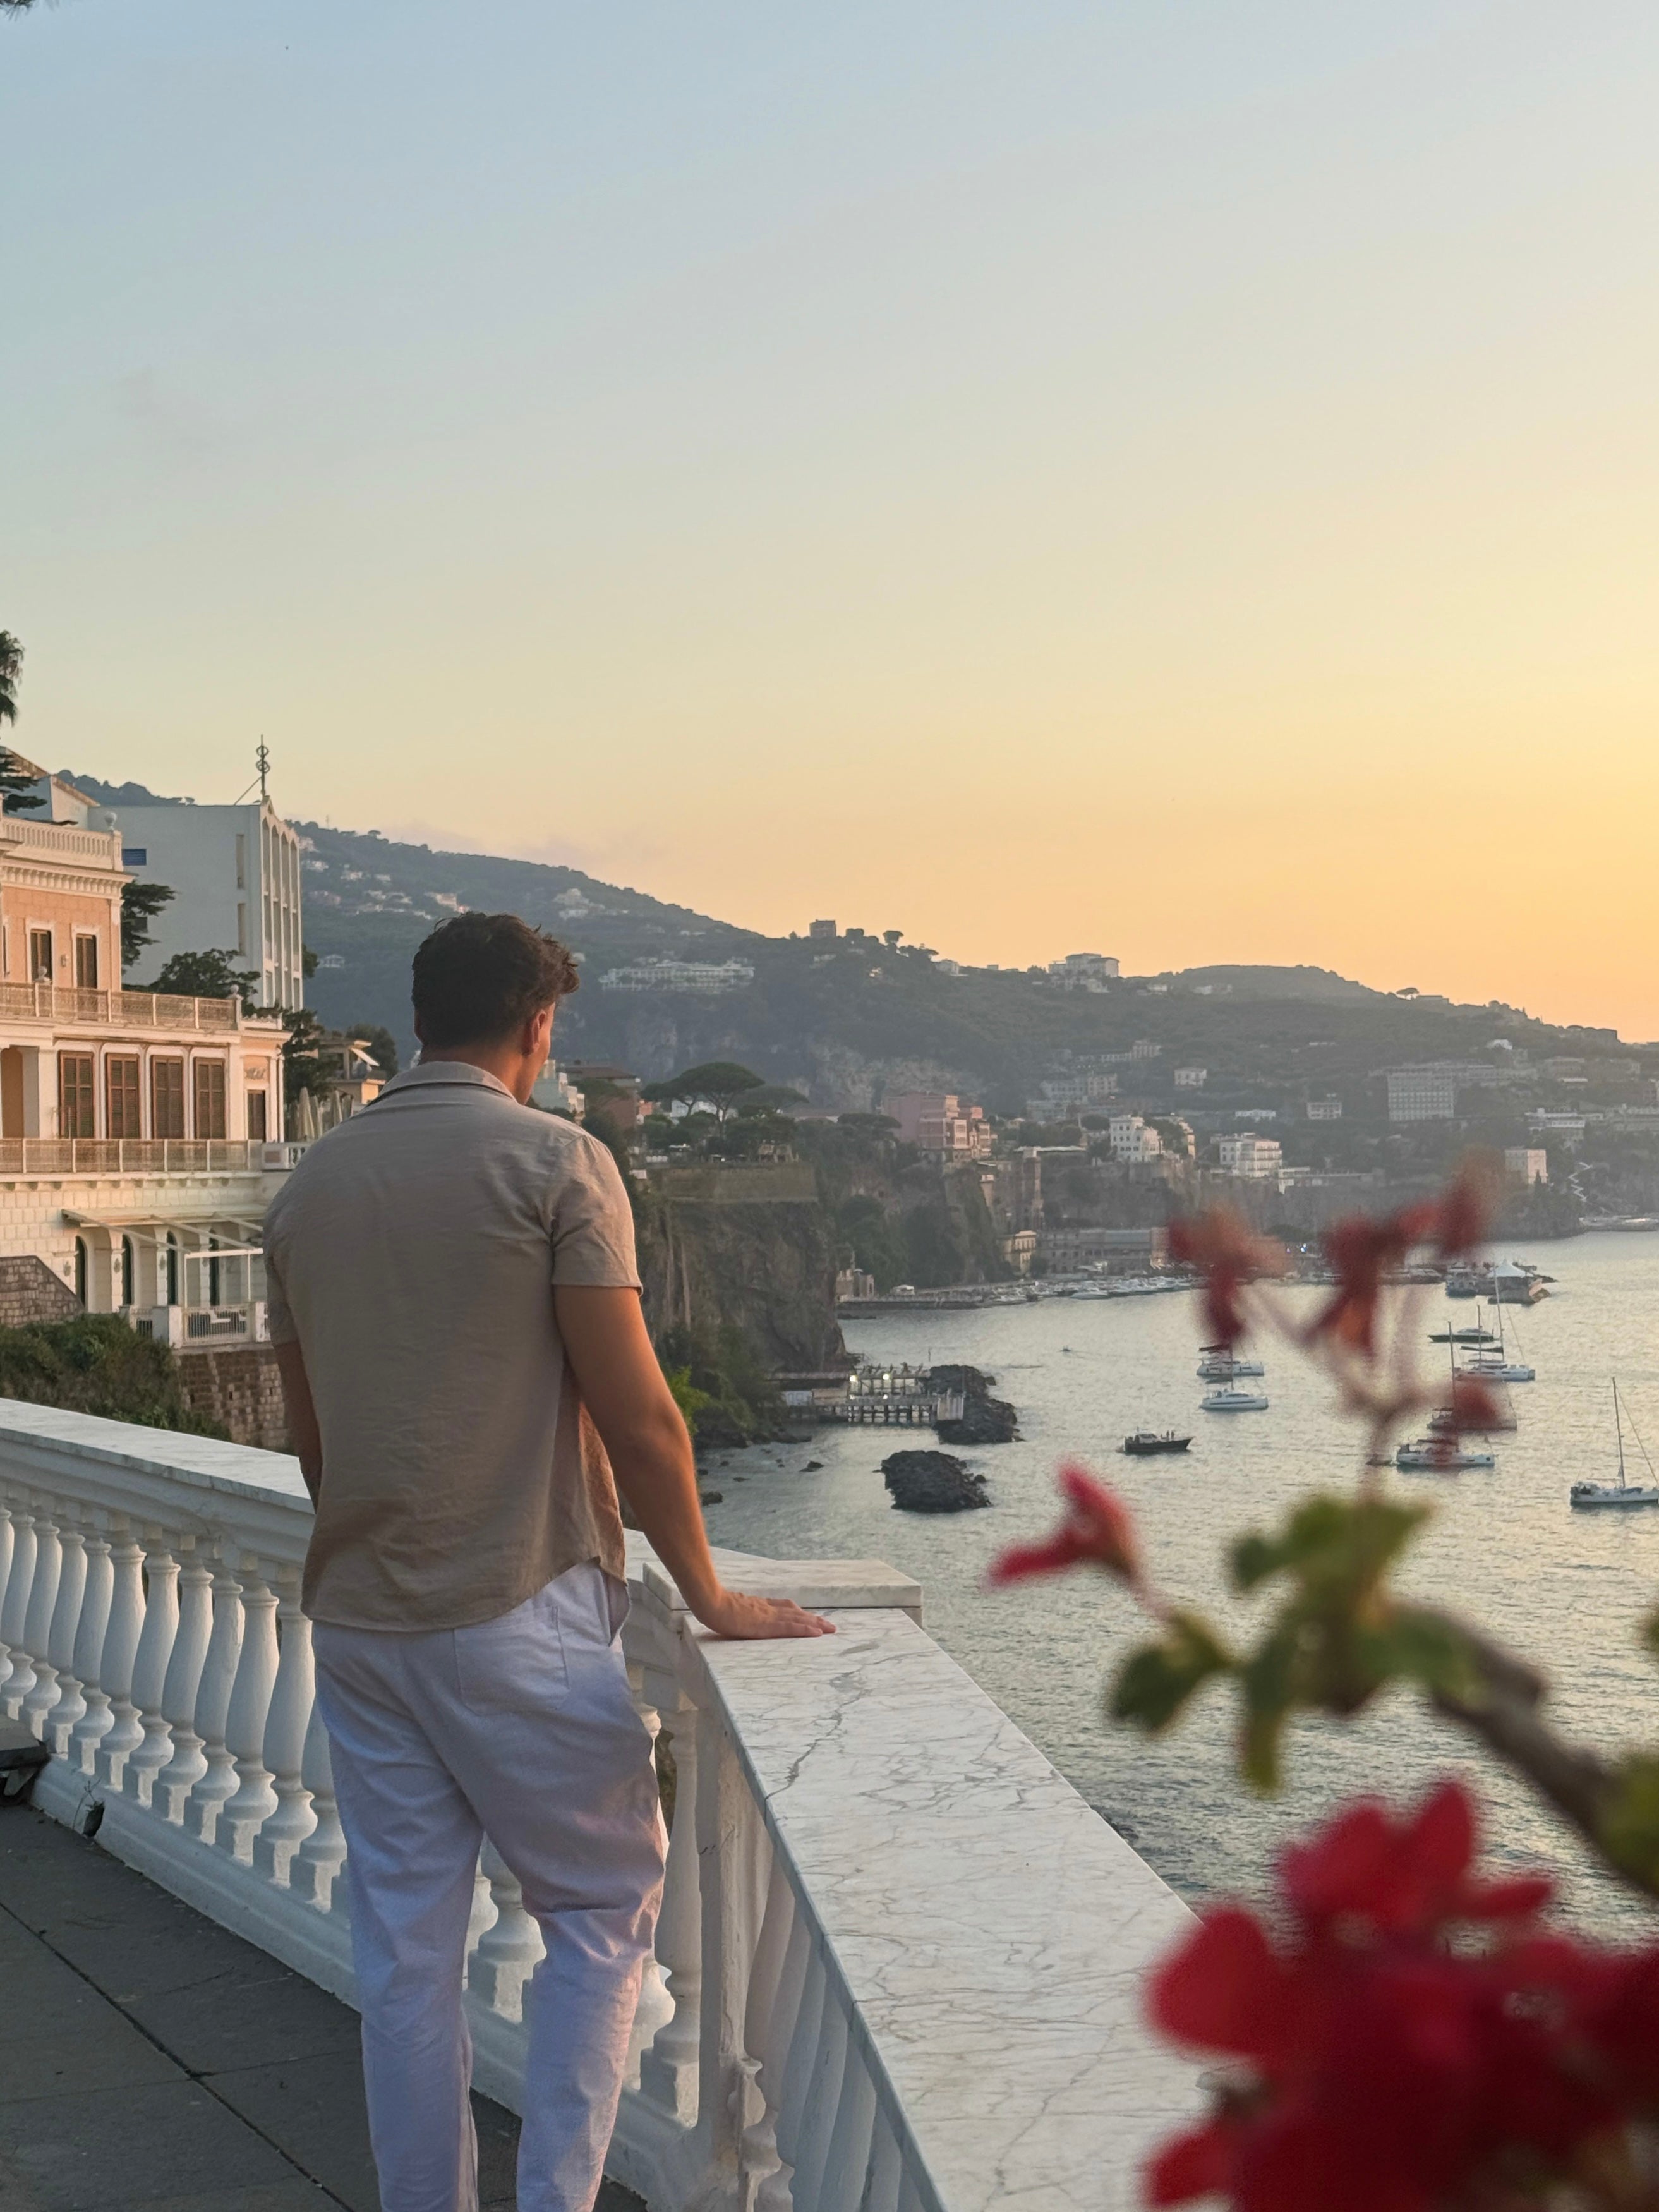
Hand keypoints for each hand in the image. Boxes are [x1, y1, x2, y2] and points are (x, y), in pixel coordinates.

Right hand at [698, 1588, 836, 1639]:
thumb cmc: (712, 1605)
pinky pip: (791, 1628)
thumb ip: (736, 1611)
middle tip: (830, 1625)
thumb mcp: (727, 1608)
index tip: (810, 1616)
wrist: (709, 1601)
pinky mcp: (767, 1625)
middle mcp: (767, 1608)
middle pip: (795, 1612)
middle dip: (813, 1618)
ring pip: (798, 1619)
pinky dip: (806, 1630)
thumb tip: (734, 1614)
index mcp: (758, 1605)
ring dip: (816, 1624)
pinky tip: (817, 1633)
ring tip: (831, 1629)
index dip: (798, 1612)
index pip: (783, 1607)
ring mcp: (768, 1616)